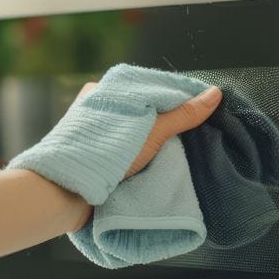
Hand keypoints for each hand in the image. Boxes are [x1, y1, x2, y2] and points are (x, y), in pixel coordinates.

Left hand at [74, 82, 221, 177]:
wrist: (64, 192)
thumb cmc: (104, 156)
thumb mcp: (151, 132)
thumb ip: (183, 114)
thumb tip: (214, 94)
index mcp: (107, 88)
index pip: (153, 86)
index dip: (181, 97)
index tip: (206, 109)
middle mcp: (99, 103)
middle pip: (145, 105)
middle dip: (170, 117)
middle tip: (198, 129)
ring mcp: (94, 127)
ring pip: (135, 125)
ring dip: (156, 135)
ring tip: (180, 145)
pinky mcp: (93, 149)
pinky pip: (124, 142)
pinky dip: (141, 148)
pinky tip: (156, 157)